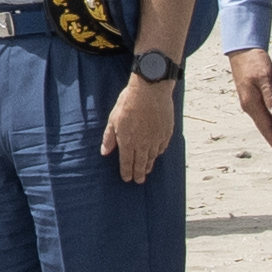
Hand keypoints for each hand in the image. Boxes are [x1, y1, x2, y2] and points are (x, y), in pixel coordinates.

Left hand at [103, 67, 177, 183]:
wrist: (150, 90)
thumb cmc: (129, 102)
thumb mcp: (113, 119)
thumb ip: (109, 137)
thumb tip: (104, 152)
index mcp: (128, 142)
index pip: (127, 163)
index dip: (127, 172)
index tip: (127, 179)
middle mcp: (143, 144)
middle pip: (141, 164)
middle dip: (139, 174)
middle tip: (139, 181)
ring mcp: (156, 139)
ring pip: (152, 157)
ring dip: (149, 164)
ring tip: (147, 170)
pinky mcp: (166, 132)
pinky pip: (162, 147)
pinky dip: (159, 152)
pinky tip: (157, 153)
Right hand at [226, 45, 271, 137]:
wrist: (241, 49)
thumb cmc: (253, 60)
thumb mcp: (264, 75)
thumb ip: (271, 94)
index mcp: (252, 103)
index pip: (267, 128)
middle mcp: (250, 106)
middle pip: (265, 129)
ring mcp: (250, 102)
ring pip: (265, 122)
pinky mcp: (253, 97)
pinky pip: (264, 115)